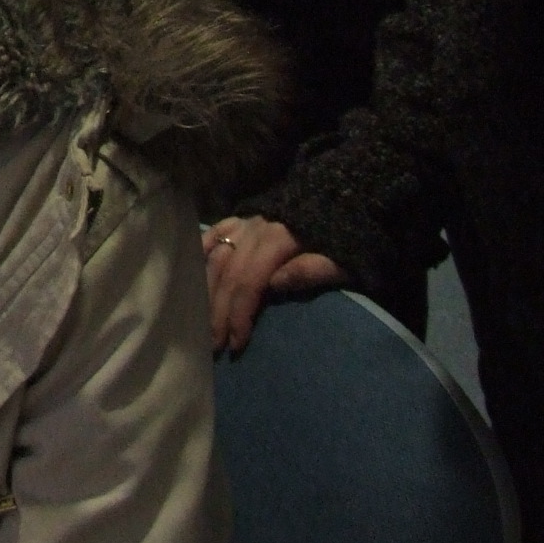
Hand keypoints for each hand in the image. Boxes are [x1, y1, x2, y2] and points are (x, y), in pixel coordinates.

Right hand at [203, 216, 344, 354]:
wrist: (349, 198)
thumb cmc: (349, 236)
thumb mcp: (343, 258)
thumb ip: (311, 270)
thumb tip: (273, 284)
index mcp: (279, 238)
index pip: (250, 281)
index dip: (240, 314)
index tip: (237, 343)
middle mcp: (256, 227)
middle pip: (229, 273)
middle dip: (218, 311)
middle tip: (213, 344)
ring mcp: (247, 220)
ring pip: (216, 255)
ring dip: (207, 290)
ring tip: (202, 319)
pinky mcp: (243, 216)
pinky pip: (215, 231)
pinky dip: (202, 250)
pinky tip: (194, 271)